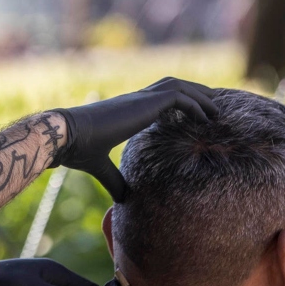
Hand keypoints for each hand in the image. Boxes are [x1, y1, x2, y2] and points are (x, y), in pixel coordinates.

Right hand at [50, 77, 216, 201]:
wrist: (67, 136)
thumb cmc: (77, 150)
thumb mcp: (100, 168)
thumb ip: (114, 180)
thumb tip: (122, 200)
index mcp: (125, 109)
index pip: (157, 98)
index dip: (178, 103)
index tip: (194, 115)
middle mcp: (134, 99)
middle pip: (172, 86)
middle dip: (195, 93)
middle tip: (214, 106)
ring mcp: (139, 98)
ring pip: (178, 86)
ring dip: (200, 95)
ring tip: (217, 110)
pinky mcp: (144, 102)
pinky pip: (179, 98)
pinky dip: (195, 105)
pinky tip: (206, 119)